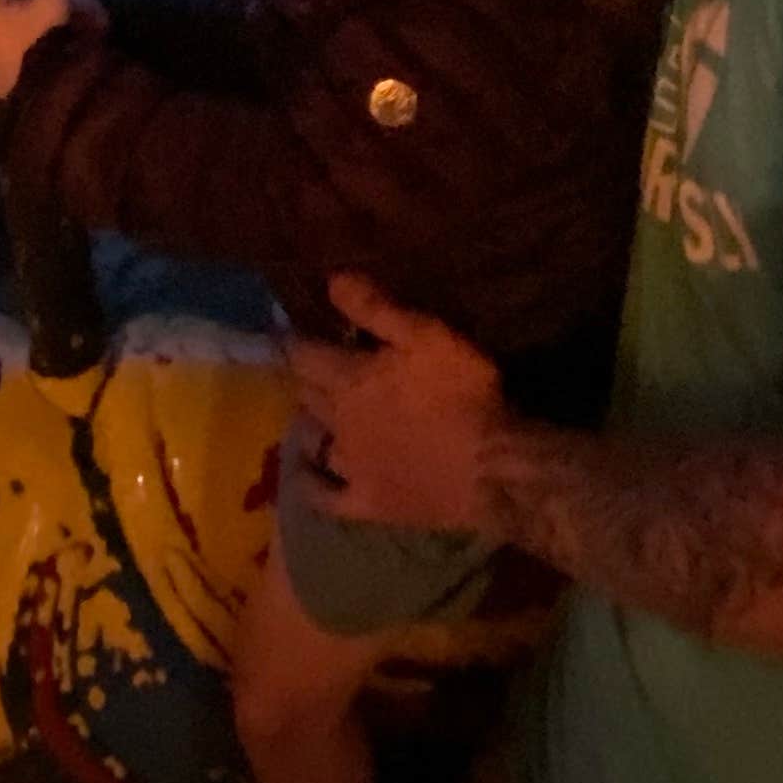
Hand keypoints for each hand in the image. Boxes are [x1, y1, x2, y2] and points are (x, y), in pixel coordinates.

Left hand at [290, 277, 504, 535]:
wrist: (490, 469)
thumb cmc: (462, 394)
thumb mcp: (426, 336)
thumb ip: (376, 309)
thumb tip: (330, 281)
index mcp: (348, 378)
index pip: (303, 354)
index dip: (294, 340)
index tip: (292, 330)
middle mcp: (338, 421)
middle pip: (305, 394)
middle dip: (302, 377)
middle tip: (306, 365)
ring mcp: (349, 466)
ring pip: (312, 440)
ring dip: (308, 423)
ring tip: (313, 413)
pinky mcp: (365, 501)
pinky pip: (324, 496)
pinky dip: (311, 484)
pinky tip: (308, 476)